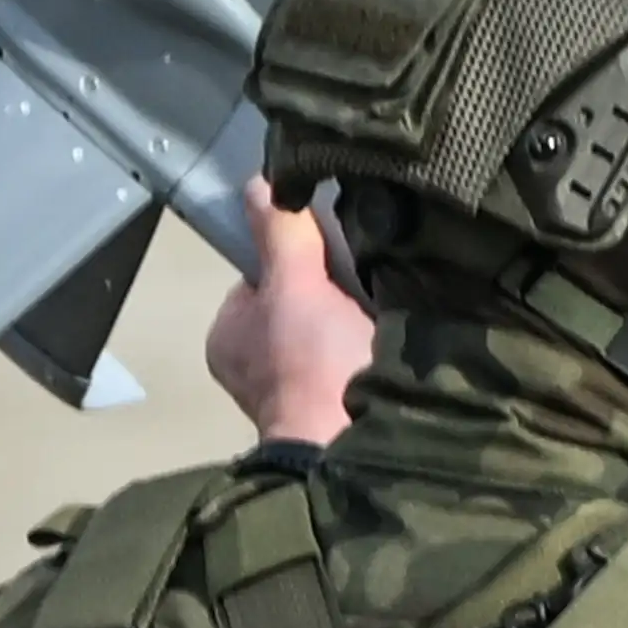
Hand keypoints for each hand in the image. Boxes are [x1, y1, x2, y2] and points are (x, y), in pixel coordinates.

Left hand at [205, 183, 371, 446]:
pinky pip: (358, 363)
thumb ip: (280, 232)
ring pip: (333, 335)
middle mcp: (256, 369)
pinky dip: (377, 352)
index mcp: (228, 339)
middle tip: (370, 283)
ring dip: (360, 322)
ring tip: (390, 311)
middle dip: (335, 293)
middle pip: (302, 306)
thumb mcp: (294, 285)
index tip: (334, 259)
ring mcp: (298, 396)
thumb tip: (260, 180)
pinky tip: (399, 341)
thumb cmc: (312, 364)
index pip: (264, 278)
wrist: (360, 447)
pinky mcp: (338, 413)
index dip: (299, 261)